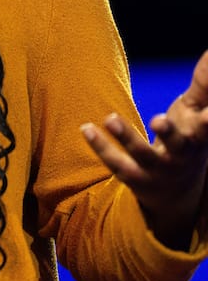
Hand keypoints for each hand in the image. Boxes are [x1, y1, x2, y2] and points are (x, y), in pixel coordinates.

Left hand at [81, 49, 207, 249]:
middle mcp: (182, 156)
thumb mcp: (197, 114)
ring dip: (127, 137)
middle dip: (170, 133)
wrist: (178, 196)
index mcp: (198, 138)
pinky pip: (116, 164)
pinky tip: (85, 128)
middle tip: (158, 119)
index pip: (206, 129)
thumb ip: (205, 85)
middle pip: (178, 146)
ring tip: (110, 118)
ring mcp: (158, 170)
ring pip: (143, 156)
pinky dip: (100, 146)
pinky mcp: (135, 179)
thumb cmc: (188, 139)